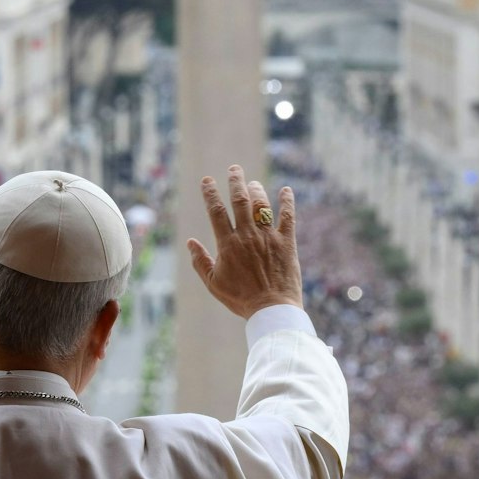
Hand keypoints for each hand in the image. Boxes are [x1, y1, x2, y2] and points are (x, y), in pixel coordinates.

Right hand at [186, 165, 302, 319]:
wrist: (271, 309)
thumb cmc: (240, 299)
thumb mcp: (214, 283)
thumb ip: (201, 261)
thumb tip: (190, 242)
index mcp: (228, 244)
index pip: (216, 211)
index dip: (210, 193)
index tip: (207, 180)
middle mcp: (247, 235)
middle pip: (240, 200)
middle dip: (236, 181)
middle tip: (234, 169)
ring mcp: (268, 237)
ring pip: (261, 205)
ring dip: (256, 190)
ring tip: (252, 183)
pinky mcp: (286, 242)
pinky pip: (287, 216)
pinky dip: (287, 202)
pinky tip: (286, 190)